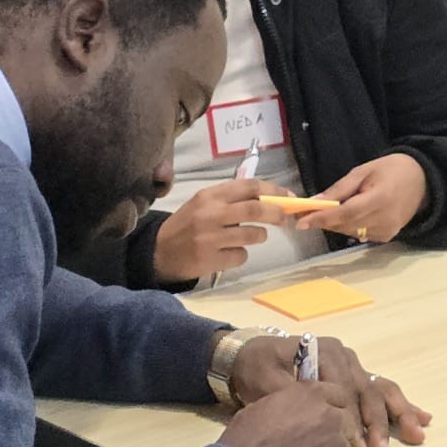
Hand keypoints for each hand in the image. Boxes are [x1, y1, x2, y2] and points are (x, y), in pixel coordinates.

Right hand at [150, 179, 285, 281]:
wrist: (158, 252)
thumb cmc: (187, 224)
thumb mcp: (204, 203)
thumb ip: (231, 198)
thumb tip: (270, 198)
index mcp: (210, 195)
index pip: (250, 186)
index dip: (274, 191)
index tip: (288, 197)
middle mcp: (210, 214)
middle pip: (256, 210)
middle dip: (277, 214)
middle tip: (284, 219)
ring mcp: (210, 238)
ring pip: (254, 235)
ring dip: (260, 236)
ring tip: (252, 236)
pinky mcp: (211, 260)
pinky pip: (241, 256)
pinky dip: (241, 255)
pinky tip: (228, 253)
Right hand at [217, 384, 355, 446]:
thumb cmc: (244, 440)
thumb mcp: (263, 406)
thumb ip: (289, 403)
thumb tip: (295, 410)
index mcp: (312, 395)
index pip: (336, 392)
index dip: (328, 404)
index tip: (320, 414)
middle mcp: (330, 416)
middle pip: (343, 419)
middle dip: (331, 427)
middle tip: (313, 441)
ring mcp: (335, 446)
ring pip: (342, 445)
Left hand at [228, 332, 430, 446]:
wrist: (251, 356)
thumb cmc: (258, 370)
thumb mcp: (266, 382)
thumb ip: (291, 396)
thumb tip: (314, 415)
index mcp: (325, 351)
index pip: (344, 389)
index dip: (350, 420)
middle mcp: (344, 355)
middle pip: (367, 390)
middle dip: (377, 422)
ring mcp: (352, 364)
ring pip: (380, 389)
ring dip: (397, 413)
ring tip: (415, 433)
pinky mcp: (354, 375)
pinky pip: (381, 388)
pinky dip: (399, 404)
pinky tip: (421, 416)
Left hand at [306, 153, 429, 244]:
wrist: (423, 181)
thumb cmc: (392, 169)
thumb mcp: (365, 170)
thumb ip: (340, 188)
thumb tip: (315, 202)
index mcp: (380, 198)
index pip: (346, 213)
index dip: (322, 218)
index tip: (301, 222)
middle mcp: (384, 219)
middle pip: (345, 225)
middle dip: (323, 220)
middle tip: (305, 213)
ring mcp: (387, 231)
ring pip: (350, 232)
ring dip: (335, 224)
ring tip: (325, 213)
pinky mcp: (388, 237)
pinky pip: (360, 235)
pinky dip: (349, 227)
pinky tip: (349, 216)